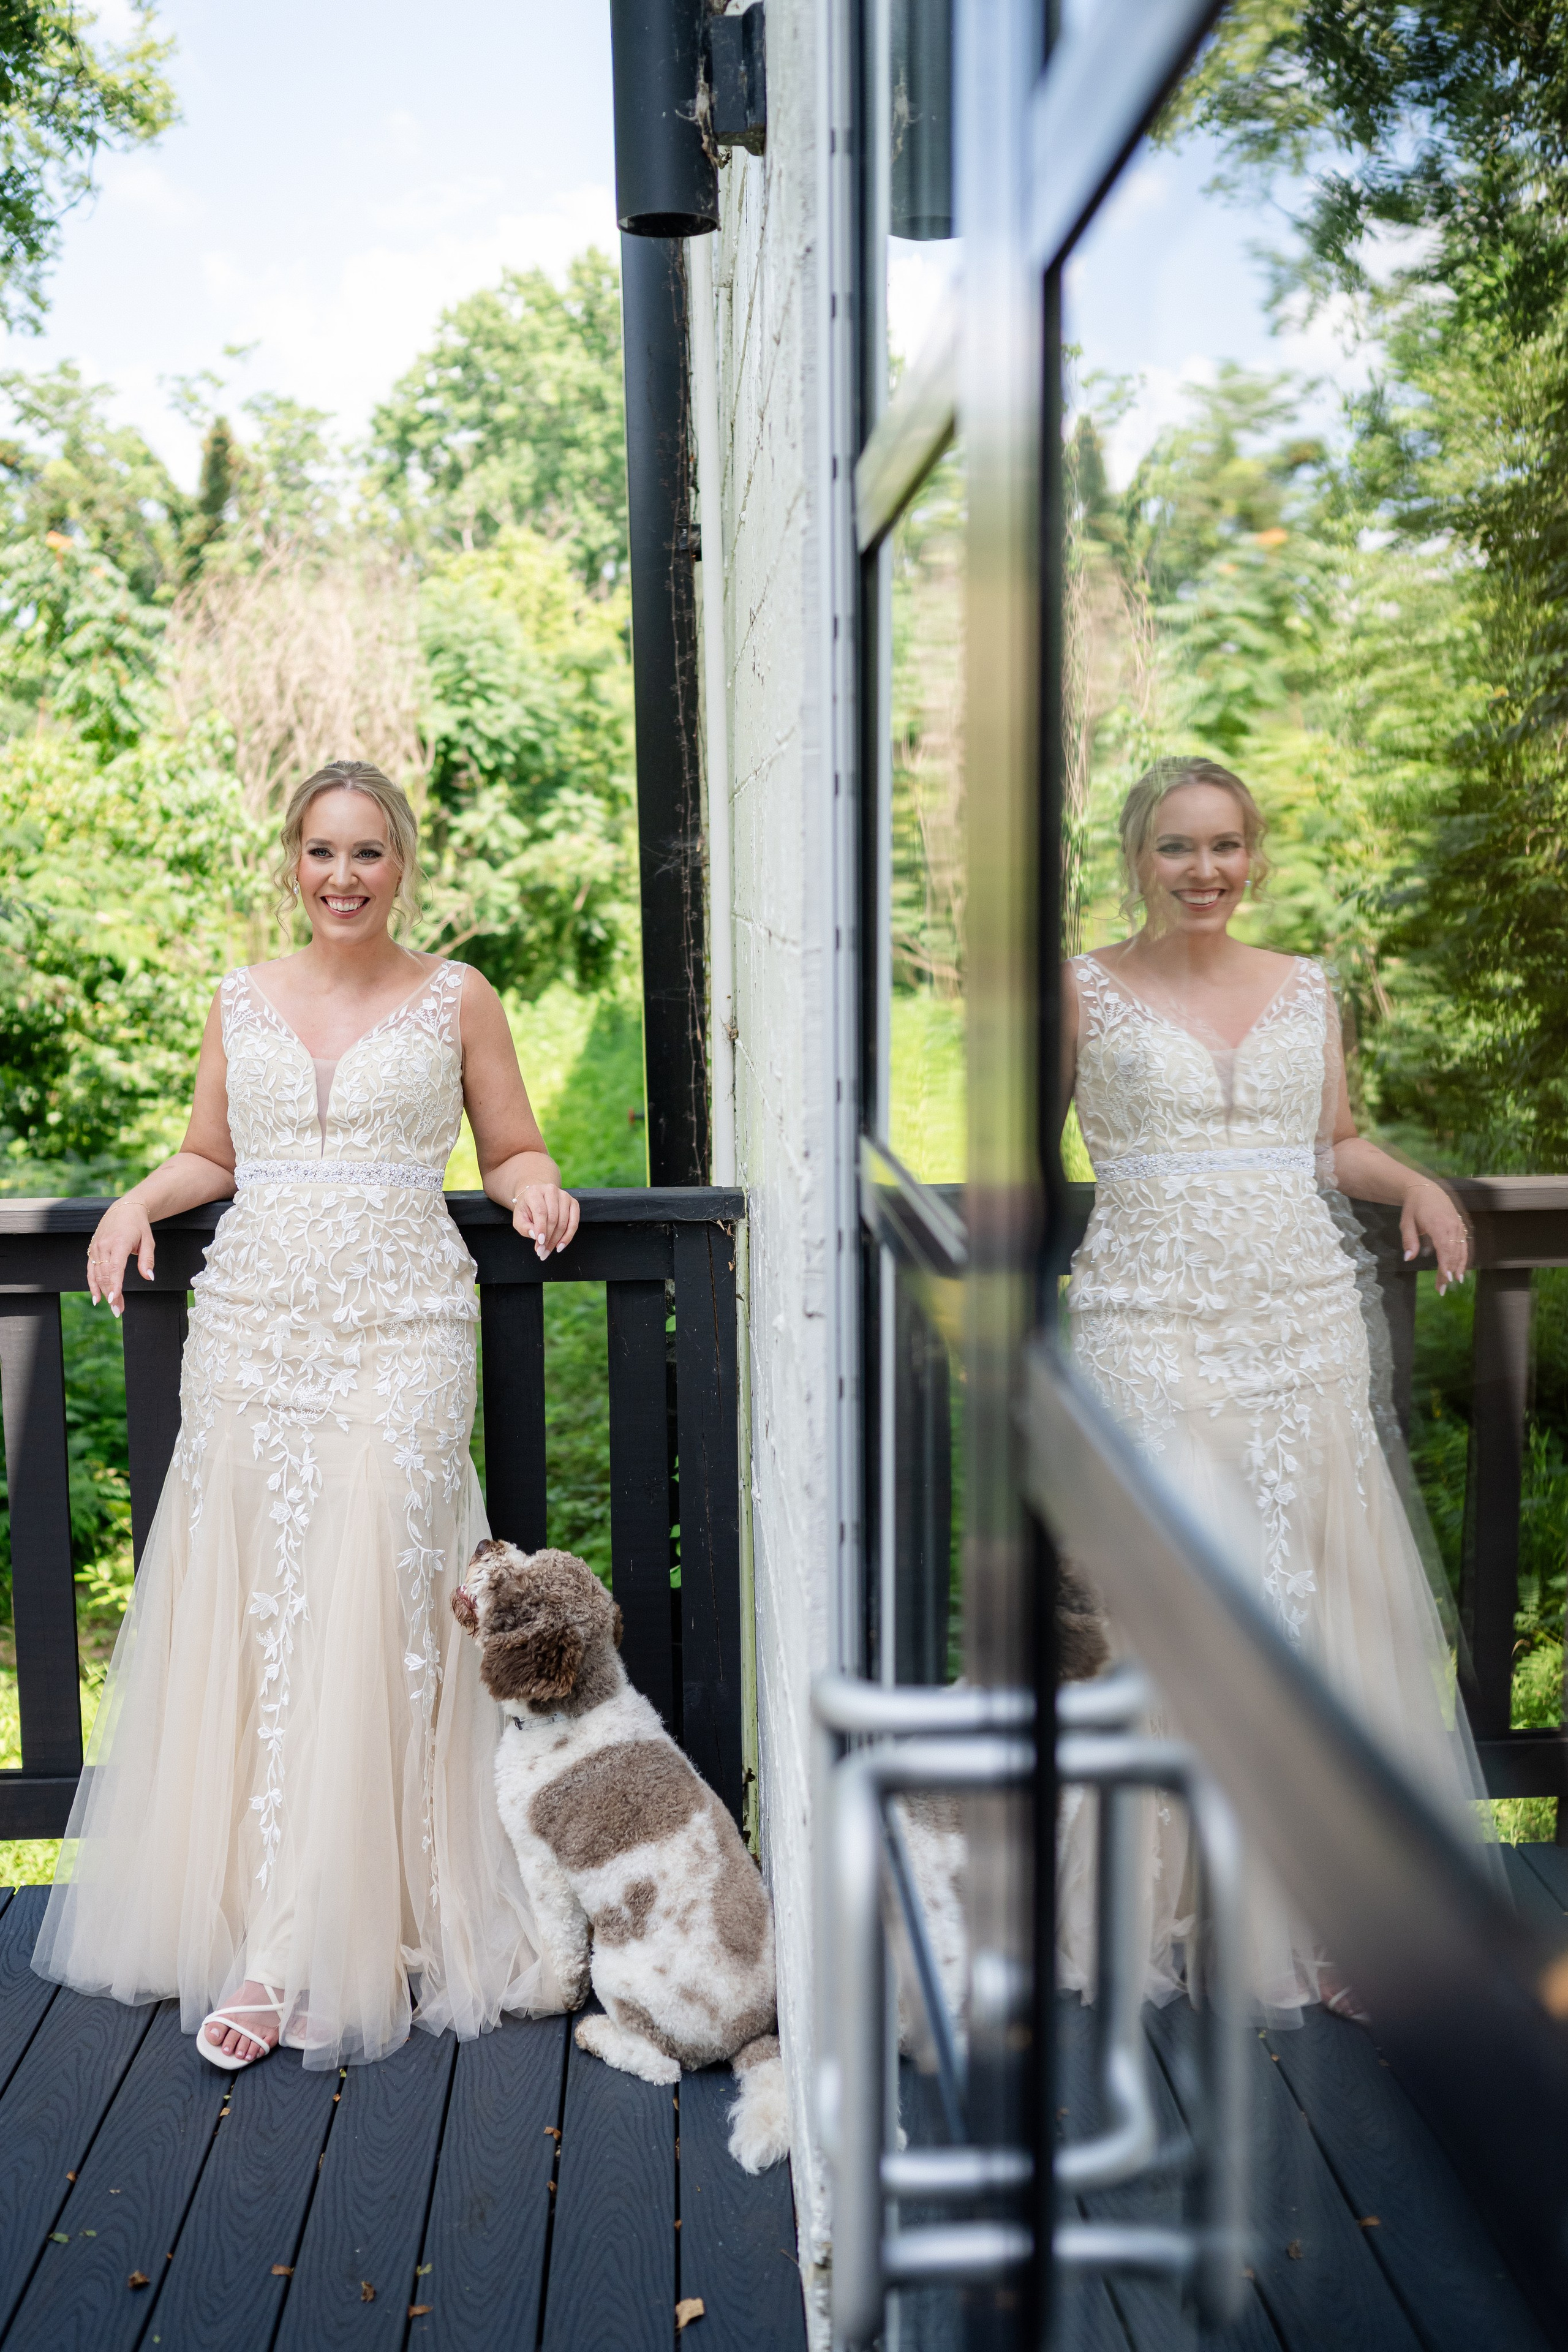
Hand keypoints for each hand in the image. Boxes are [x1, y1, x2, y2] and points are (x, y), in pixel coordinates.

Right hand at [87, 1198, 154, 1315]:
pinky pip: (90, 1270)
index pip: (115, 1267)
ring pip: (97, 1274)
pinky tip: (97, 1298)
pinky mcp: (92, 1249)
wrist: (124, 1208)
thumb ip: (147, 1259)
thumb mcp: (148, 1240)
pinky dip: (92, 1284)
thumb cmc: (139, 1226)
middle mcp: (105, 1245)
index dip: (115, 1284)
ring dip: (103, 1293)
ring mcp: (96, 1247)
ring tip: (113, 1307)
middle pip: (105, 1274)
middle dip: (111, 1294)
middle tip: (119, 1310)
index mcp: (120, 1242)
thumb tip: (149, 1277)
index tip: (115, 1299)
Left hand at [512, 1183, 579, 1260]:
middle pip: (553, 1218)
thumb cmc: (527, 1210)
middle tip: (541, 1252)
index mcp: (535, 1192)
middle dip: (548, 1238)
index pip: (540, 1211)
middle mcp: (551, 1191)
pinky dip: (568, 1236)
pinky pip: (574, 1222)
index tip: (540, 1242)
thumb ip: (524, 1227)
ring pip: (564, 1222)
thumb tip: (536, 1235)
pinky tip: (560, 1245)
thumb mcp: (519, 1218)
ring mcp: (564, 1196)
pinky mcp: (573, 1203)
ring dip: (556, 1240)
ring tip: (548, 1251)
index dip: (541, 1228)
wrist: (536, 1198)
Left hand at [1400, 1177, 1468, 1294]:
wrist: (1426, 1189)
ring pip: (1461, 1251)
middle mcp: (1452, 1226)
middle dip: (1449, 1272)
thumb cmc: (1414, 1207)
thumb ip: (1408, 1240)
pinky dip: (1463, 1259)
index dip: (1447, 1264)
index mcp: (1438, 1224)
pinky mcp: (1461, 1227)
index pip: (1445, 1248)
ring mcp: (1458, 1226)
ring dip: (1459, 1268)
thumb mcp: (1406, 1222)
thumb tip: (1408, 1258)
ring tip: (1454, 1283)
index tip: (1447, 1279)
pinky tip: (1460, 1270)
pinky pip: (1464, 1245)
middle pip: (1453, 1253)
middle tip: (1442, 1289)